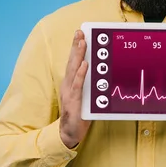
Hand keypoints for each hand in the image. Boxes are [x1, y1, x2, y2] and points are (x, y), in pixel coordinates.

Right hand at [59, 30, 90, 148]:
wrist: (69, 133)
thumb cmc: (78, 115)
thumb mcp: (84, 96)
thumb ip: (88, 84)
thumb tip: (98, 71)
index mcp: (70, 83)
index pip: (73, 62)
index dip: (76, 48)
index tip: (80, 35)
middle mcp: (67, 85)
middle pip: (71, 62)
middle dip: (76, 46)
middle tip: (79, 32)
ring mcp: (69, 93)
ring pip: (73, 70)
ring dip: (78, 56)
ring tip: (82, 43)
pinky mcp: (73, 102)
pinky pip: (78, 86)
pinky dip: (80, 74)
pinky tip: (84, 65)